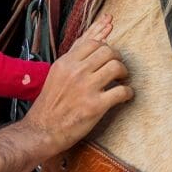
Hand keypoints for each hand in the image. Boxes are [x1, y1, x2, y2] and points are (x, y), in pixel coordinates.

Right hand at [26, 14, 131, 151]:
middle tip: (119, 67)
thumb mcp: (56, 74)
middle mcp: (76, 72)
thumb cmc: (50, 103)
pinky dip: (128, 93)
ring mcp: (86, 88)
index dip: (106, 46)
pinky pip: (121, 91)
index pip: (93, 42)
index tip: (110, 55)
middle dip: (117, 58)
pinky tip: (126, 96)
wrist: (43, 130)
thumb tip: (89, 41)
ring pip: (116, 67)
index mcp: (66, 62)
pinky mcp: (96, 106)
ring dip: (124, 73)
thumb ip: (72, 58)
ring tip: (122, 80)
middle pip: (108, 51)